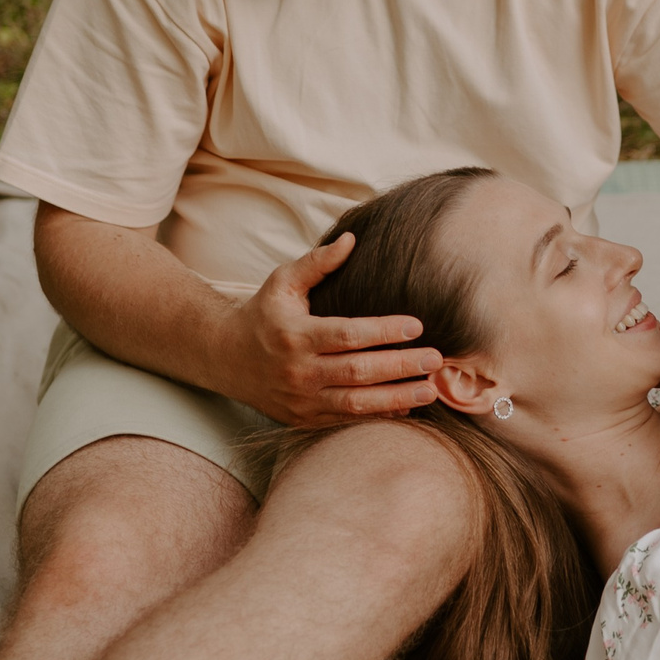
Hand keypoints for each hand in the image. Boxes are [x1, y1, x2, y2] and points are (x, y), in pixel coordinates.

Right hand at [228, 233, 443, 426]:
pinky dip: (379, 414)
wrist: (224, 358)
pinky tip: (408, 406)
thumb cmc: (262, 314)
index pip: (346, 335)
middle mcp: (299, 371)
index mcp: (295, 335)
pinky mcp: (305, 419)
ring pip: (356, 403)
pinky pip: (347, 419)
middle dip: (400, 367)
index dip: (383, 332)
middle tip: (435, 359)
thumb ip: (317, 263)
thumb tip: (352, 240)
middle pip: (357, 372)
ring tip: (431, 389)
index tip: (417, 326)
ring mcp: (302, 399)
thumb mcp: (282, 282)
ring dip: (397, 398)